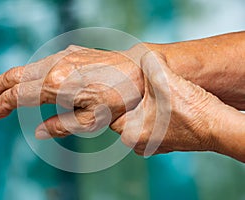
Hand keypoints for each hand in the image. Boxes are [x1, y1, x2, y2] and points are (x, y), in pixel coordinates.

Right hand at [0, 45, 144, 137]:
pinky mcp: (72, 52)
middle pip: (16, 75)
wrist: (138, 71)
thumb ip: (61, 126)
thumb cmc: (118, 98)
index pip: (19, 95)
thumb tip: (39, 132)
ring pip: (28, 67)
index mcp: (57, 85)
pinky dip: (30, 72)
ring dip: (12, 78)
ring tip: (2, 89)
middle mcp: (56, 66)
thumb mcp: (91, 120)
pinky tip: (30, 80)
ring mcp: (64, 56)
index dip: (4, 105)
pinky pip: (43, 62)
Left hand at [110, 51, 232, 155]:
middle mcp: (139, 143)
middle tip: (139, 84)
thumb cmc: (190, 108)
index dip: (118, 93)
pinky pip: (153, 123)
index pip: (112, 110)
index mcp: (130, 133)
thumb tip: (143, 55)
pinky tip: (164, 102)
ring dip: (145, 104)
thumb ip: (147, 62)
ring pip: (140, 117)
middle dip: (132, 98)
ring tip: (153, 92)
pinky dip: (156, 112)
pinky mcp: (166, 141)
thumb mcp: (163, 77)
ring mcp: (153, 144)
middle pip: (126, 113)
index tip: (123, 82)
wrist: (218, 126)